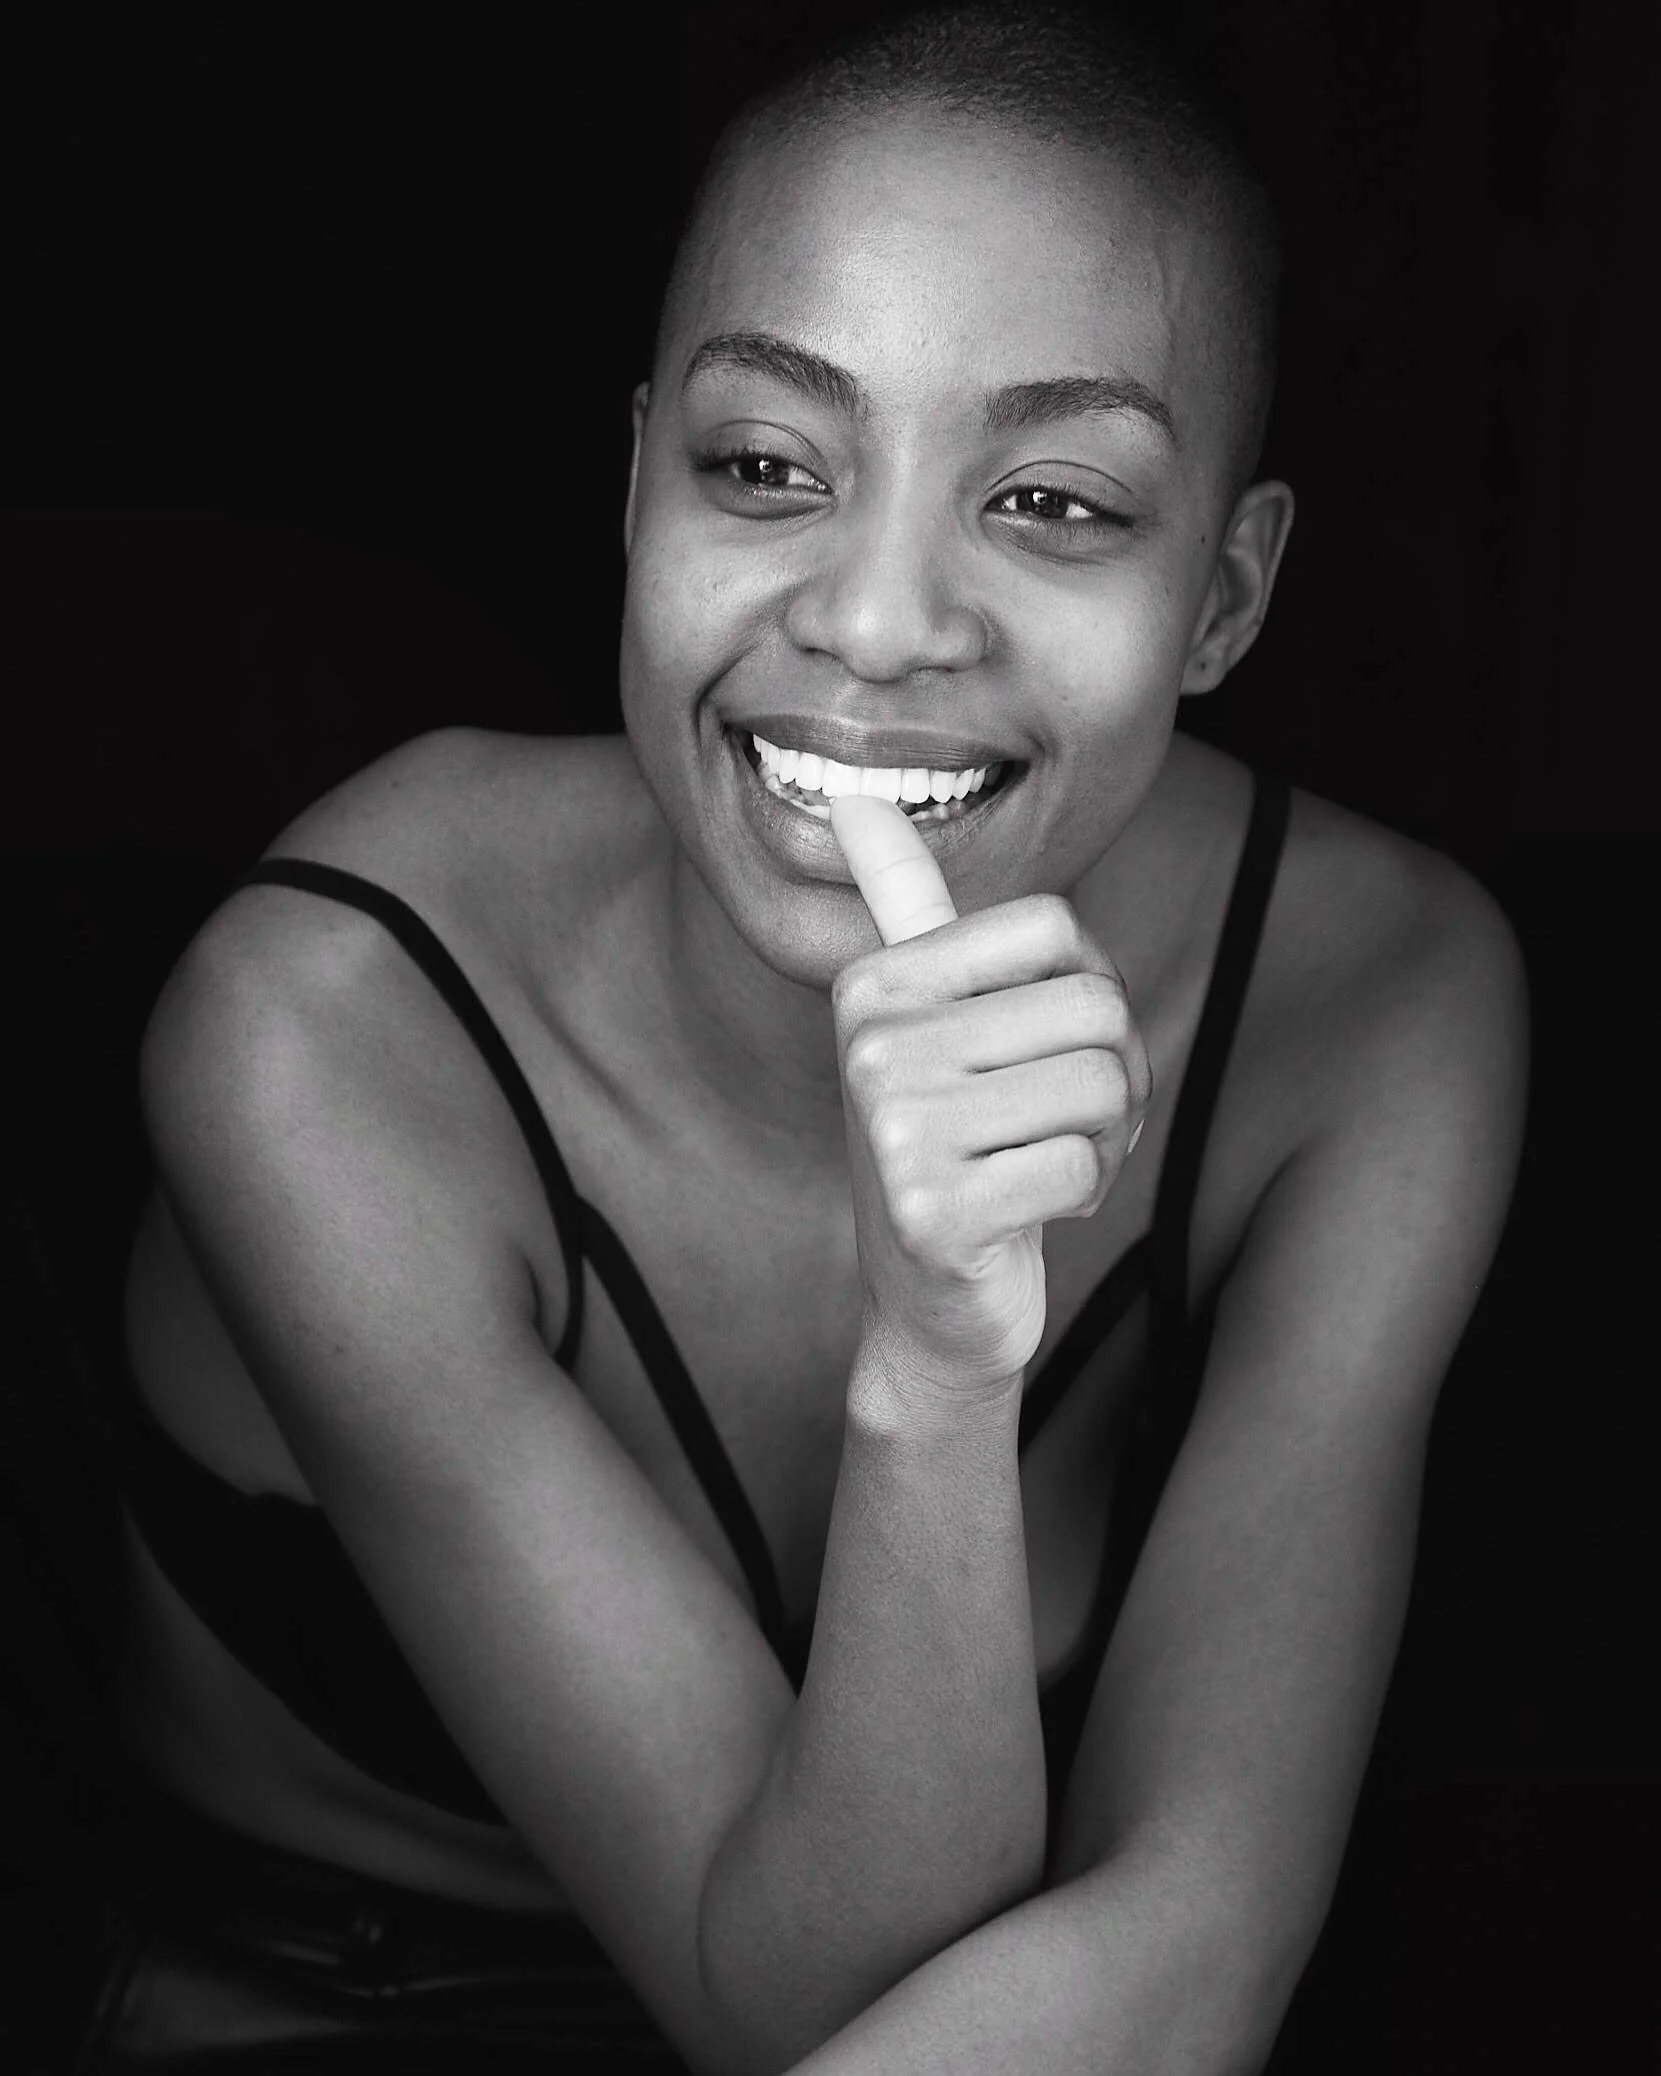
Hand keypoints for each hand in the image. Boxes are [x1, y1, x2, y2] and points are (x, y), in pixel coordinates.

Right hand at [829, 796, 1150, 1398]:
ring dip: (1102, 1139)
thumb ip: (901, 910)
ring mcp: (895, 1130)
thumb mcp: (929, 1022)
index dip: (1085, 991)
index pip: (1057, 927)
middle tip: (1056, 1126)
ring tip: (1042, 1165)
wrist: (929, 1307)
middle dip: (1110, 1077)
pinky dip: (1080, 1197)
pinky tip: (1024, 1215)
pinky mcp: (933, 1214)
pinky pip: (1083, 1167)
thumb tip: (854, 801)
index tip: (1040, 1047)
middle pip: (1096, 1006)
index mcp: (875, 984)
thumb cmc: (955, 1149)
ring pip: (1102, 1084)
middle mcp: (872, 1046)